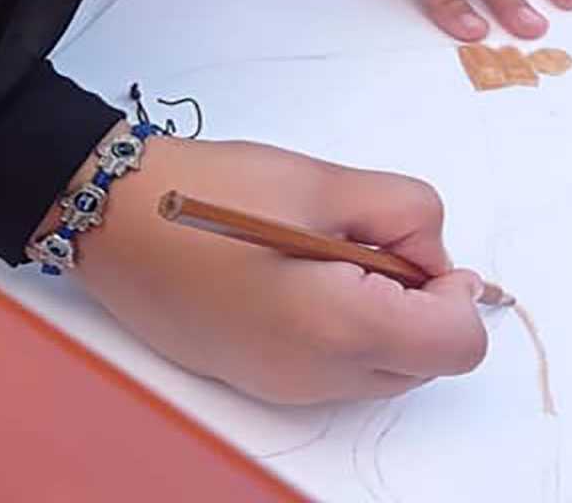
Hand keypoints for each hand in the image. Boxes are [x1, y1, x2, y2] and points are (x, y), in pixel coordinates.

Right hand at [66, 133, 489, 404]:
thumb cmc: (210, 192)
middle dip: (416, 299)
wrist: (111, 217)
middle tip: (358, 238)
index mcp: (344, 326)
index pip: (460, 342)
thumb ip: (407, 214)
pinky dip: (339, 326)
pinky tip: (289, 276)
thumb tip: (442, 261)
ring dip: (378, 313)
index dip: (454, 288)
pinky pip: (336, 368)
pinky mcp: (262, 382)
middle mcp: (321, 377)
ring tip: (315, 253)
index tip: (410, 244)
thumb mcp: (324, 182)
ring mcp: (289, 389)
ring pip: (385, 368)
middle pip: (426, 361)